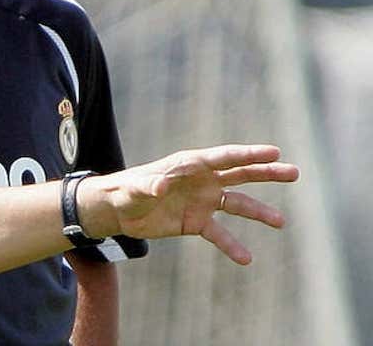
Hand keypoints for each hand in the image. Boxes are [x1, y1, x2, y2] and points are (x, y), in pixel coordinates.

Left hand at [82, 144, 298, 264]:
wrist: (117, 210)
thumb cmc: (125, 190)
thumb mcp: (136, 188)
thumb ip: (149, 186)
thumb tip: (160, 186)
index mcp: (190, 164)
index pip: (225, 157)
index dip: (249, 154)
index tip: (274, 152)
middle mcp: (202, 180)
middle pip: (240, 174)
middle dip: (266, 172)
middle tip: (293, 172)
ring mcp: (202, 201)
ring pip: (237, 204)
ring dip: (258, 212)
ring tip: (280, 222)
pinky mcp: (196, 222)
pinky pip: (219, 234)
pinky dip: (232, 245)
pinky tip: (246, 258)